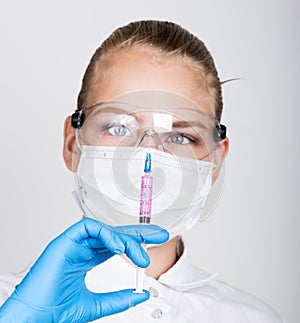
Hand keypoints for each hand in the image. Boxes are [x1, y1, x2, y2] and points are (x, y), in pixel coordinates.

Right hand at [0, 218, 168, 321]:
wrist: (35, 318)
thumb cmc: (57, 310)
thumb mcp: (97, 304)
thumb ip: (119, 298)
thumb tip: (141, 294)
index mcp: (87, 258)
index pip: (116, 244)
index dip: (135, 242)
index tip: (155, 243)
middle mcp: (82, 248)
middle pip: (115, 234)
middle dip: (138, 233)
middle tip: (160, 235)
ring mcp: (73, 243)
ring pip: (105, 230)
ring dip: (125, 239)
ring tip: (140, 254)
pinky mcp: (64, 240)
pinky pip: (89, 228)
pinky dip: (106, 235)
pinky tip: (119, 248)